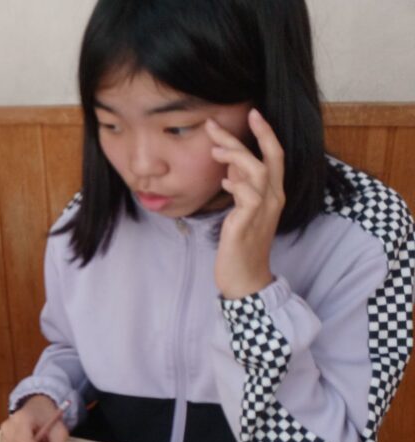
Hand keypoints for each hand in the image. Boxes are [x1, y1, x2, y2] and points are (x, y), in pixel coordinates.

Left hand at [206, 109, 283, 299]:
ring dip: (235, 156)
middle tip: (217, 123)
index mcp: (273, 194)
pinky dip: (235, 184)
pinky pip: (247, 195)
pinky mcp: (247, 224)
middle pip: (269, 156)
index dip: (266, 133)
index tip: (252, 114)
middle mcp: (274, 199)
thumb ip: (240, 188)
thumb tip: (231, 169)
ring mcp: (263, 211)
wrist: (245, 278)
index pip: (275, 156)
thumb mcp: (241, 210)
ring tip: (214, 150)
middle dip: (248, 135)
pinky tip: (224, 182)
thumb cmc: (242, 245)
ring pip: (256, 171)